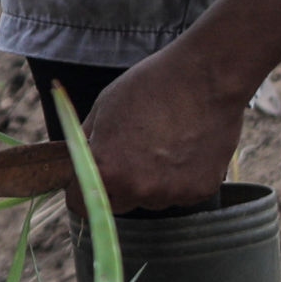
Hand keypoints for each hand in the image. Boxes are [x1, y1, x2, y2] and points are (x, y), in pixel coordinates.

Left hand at [83, 44, 246, 211]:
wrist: (207, 76)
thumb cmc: (151, 85)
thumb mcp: (103, 109)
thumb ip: (83, 143)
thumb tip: (74, 162)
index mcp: (107, 171)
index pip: (81, 205)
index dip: (81, 189)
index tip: (89, 177)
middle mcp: (139, 190)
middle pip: (117, 205)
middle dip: (117, 186)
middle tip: (131, 153)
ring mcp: (172, 193)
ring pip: (151, 198)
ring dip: (152, 181)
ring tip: (165, 143)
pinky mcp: (200, 191)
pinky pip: (180, 192)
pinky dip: (181, 177)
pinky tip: (187, 147)